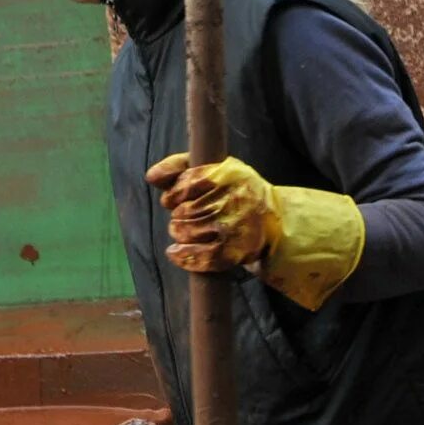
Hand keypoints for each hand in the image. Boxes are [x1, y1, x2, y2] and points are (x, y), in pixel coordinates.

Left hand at [148, 154, 276, 272]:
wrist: (272, 220)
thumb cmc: (236, 191)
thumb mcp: (214, 169)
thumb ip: (179, 167)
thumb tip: (151, 177)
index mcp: (228, 175)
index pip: (184, 185)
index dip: (173, 195)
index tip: (176, 199)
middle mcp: (233, 200)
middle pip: (183, 211)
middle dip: (177, 216)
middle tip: (184, 217)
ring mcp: (234, 227)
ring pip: (186, 232)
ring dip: (179, 233)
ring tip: (185, 231)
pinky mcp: (234, 252)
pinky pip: (197, 257)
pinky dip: (181, 256)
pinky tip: (176, 252)